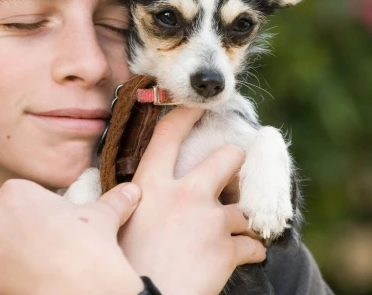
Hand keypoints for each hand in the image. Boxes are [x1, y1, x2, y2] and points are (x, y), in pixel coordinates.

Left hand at [0, 179, 143, 294]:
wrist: (76, 292)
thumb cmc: (86, 246)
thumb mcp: (103, 217)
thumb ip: (114, 200)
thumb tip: (132, 190)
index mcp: (16, 193)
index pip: (23, 194)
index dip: (40, 208)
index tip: (55, 222)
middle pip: (4, 221)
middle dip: (22, 231)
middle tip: (50, 244)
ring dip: (14, 256)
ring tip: (44, 267)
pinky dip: (11, 280)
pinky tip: (35, 283)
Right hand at [120, 107, 266, 294]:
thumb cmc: (123, 265)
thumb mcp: (118, 222)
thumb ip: (134, 200)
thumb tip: (136, 192)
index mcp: (151, 185)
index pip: (169, 134)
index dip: (186, 114)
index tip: (197, 107)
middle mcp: (186, 194)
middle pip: (228, 157)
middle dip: (235, 164)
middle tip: (231, 176)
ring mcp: (211, 220)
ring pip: (245, 209)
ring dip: (241, 223)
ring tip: (231, 235)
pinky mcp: (228, 249)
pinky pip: (253, 246)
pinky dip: (250, 253)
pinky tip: (240, 258)